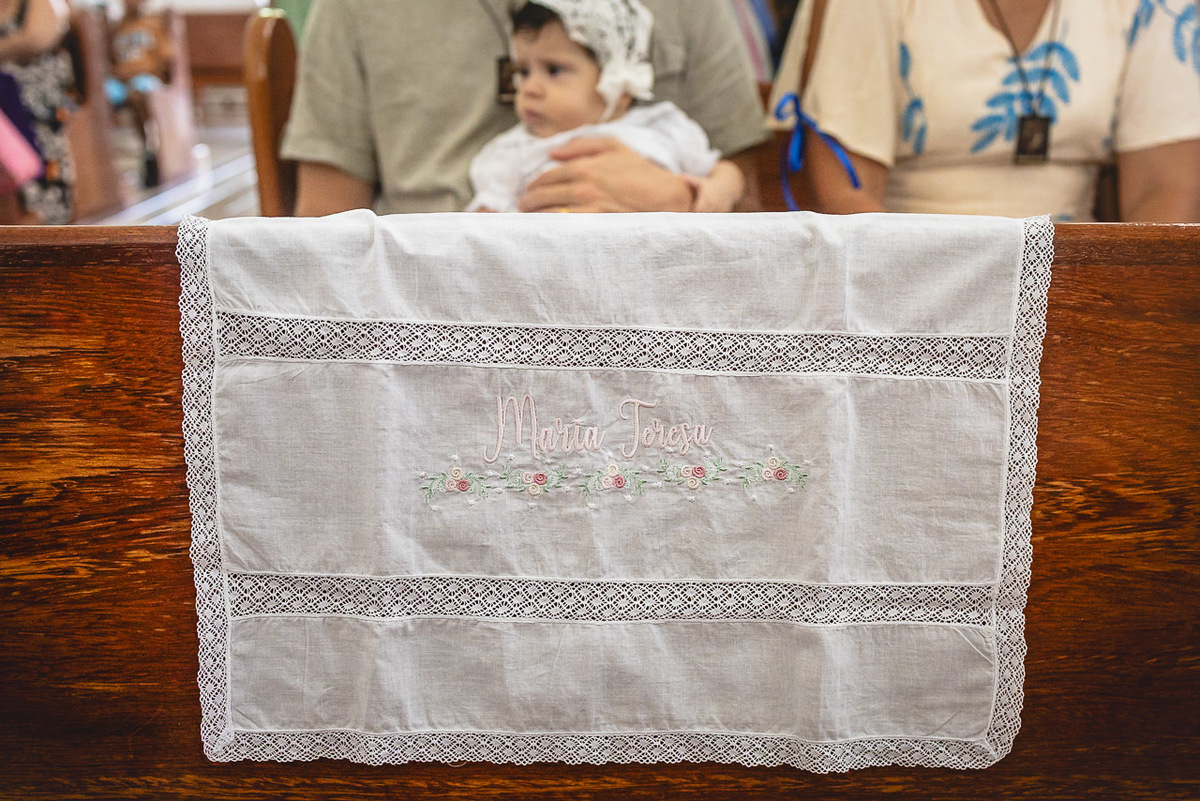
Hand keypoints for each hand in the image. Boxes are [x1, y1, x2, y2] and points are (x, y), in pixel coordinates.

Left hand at [518, 137, 692, 212]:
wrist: (667, 198)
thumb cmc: (641, 172)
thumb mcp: (614, 146)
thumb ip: (581, 145)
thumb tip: (552, 151)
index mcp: (586, 166)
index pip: (548, 176)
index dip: (534, 185)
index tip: (528, 191)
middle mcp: (585, 187)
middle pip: (545, 196)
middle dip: (529, 201)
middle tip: (522, 206)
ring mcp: (591, 208)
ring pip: (552, 214)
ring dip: (536, 217)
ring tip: (528, 219)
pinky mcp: (598, 226)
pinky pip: (567, 228)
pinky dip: (553, 229)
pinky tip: (546, 231)